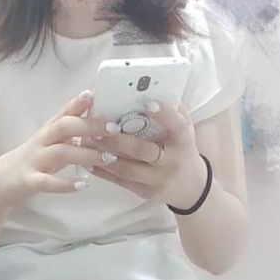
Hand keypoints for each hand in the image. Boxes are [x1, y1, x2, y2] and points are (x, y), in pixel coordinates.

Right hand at [0, 91, 117, 210]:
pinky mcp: (28, 181)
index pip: (64, 111)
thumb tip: (100, 123)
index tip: (97, 93)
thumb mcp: (52, 143)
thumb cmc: (33, 159)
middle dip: (89, 125)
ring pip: (60, 152)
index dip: (80, 102)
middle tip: (114, 128)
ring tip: (108, 158)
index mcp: (49, 130)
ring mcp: (34, 160)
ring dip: (85, 154)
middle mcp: (41, 141)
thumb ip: (72, 134)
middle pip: (64, 126)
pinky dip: (65, 184)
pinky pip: (47, 182)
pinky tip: (82, 185)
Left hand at [81, 98, 207, 209]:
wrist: (190, 187)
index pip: (175, 125)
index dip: (163, 114)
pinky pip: (121, 182)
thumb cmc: (182, 148)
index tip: (146, 102)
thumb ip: (173, 109)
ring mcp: (158, 180)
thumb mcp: (185, 128)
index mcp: (183, 141)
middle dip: (120, 139)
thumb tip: (151, 86)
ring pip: (128, 169)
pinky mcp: (145, 192)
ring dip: (106, 155)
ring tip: (88, 141)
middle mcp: (172, 161)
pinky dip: (104, 172)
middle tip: (101, 126)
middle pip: (144, 150)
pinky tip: (89, 161)